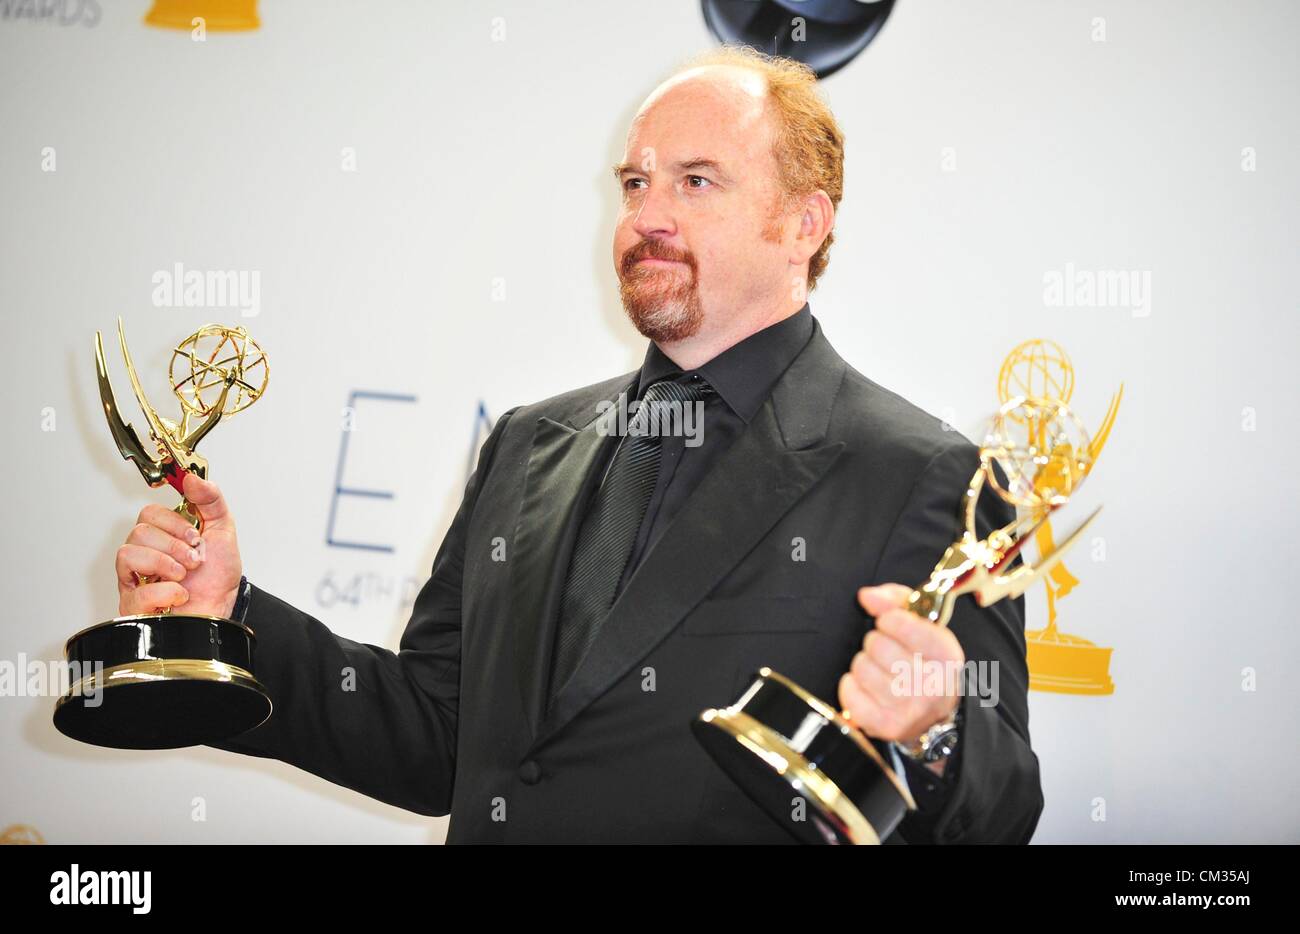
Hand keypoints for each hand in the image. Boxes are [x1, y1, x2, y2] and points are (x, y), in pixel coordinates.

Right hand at [115, 472, 242, 617]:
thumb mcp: (223, 531)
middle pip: (138, 532)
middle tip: (194, 560)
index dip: (173, 523)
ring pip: (127, 555)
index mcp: (162, 536)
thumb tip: (191, 478)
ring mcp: (134, 580)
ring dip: (166, 564)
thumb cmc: (218, 578)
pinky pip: (136, 591)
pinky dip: (166, 592)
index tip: (195, 536)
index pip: (148, 513)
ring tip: (184, 576)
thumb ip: (211, 500)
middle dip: (174, 545)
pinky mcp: (133, 606)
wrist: (222, 611)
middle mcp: (144, 556)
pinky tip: (180, 595)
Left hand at [838, 583, 964, 761]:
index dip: (889, 619)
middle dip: (876, 642)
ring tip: (879, 669)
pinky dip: (851, 685)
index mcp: (947, 656)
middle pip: (877, 645)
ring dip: (864, 664)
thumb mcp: (922, 624)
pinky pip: (850, 693)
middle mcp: (933, 686)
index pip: (900, 623)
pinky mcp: (887, 726)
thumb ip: (895, 600)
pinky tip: (867, 686)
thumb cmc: (924, 660)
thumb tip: (866, 596)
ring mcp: (910, 710)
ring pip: (862, 668)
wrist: (934, 711)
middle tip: (886, 651)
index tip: (892, 625)